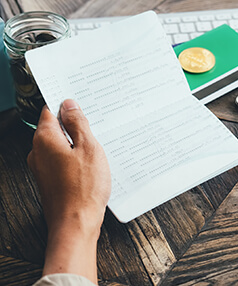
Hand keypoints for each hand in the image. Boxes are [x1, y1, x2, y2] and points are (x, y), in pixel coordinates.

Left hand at [27, 99, 110, 282]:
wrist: (76, 223)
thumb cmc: (83, 189)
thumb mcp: (89, 148)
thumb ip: (78, 124)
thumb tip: (69, 105)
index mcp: (45, 139)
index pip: (50, 111)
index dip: (67, 105)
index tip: (82, 103)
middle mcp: (38, 152)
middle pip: (55, 129)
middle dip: (75, 126)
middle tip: (96, 128)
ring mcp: (43, 168)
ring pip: (60, 146)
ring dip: (77, 145)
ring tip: (97, 150)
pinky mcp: (50, 181)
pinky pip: (62, 162)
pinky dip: (75, 160)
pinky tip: (91, 166)